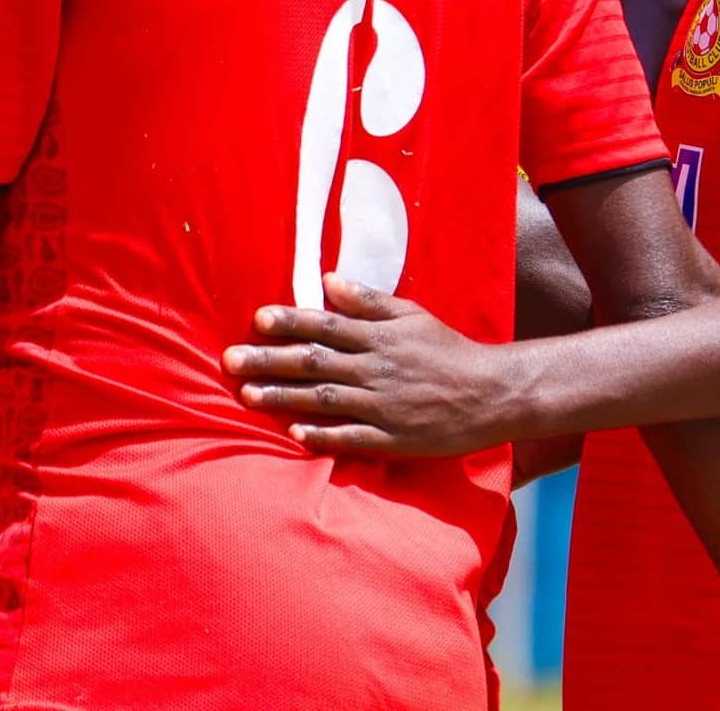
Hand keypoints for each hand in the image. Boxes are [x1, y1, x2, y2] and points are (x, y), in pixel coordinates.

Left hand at [222, 274, 528, 456]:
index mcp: (380, 337)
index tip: (257, 319)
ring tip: (247, 396)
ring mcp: (382, 405)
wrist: (489, 393)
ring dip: (283, 397)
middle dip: (270, 360)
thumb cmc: (448, 350)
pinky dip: (322, 435)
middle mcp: (376, 368)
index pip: (327, 325)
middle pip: (315, 362)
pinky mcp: (391, 438)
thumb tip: (329, 281)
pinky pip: (351, 437)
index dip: (291, 321)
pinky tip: (293, 434)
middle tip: (230, 360)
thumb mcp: (413, 316)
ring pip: (324, 399)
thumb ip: (370, 301)